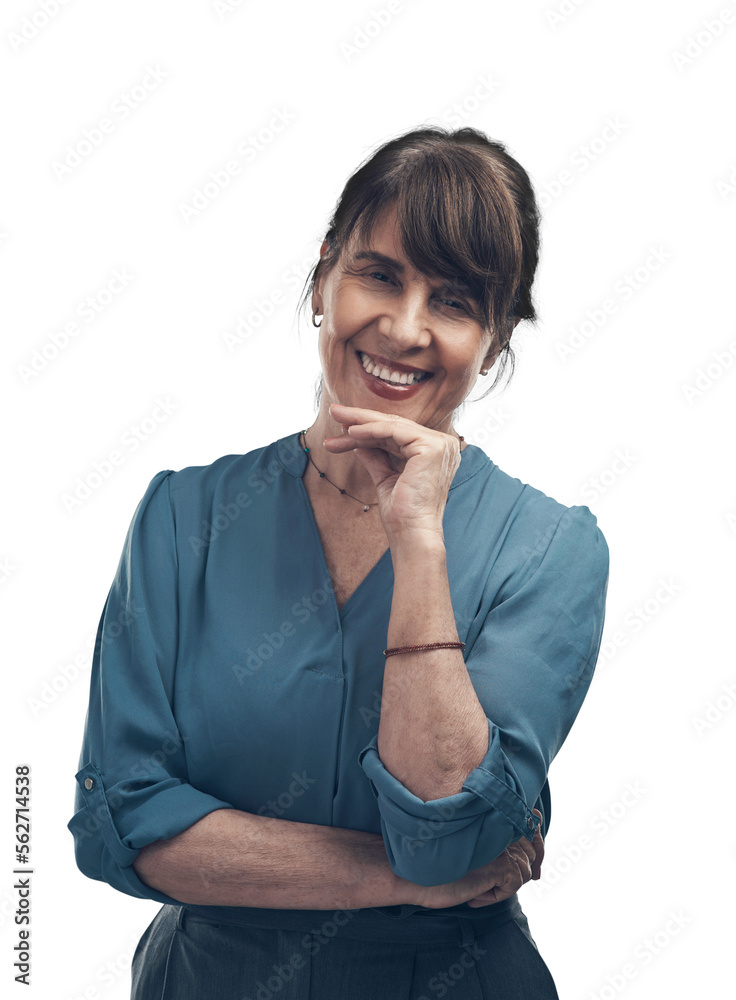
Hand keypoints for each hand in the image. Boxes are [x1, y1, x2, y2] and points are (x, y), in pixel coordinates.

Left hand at [323, 403, 460, 541]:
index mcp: (436, 452)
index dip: (368, 430)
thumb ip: (376, 457)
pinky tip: (351, 431)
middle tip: (334, 411)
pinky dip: (371, 429)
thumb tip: (359, 442)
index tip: (341, 429)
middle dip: (361, 419)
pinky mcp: (432, 446)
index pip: (397, 434)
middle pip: (394, 426)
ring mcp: (441, 444)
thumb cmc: (401, 514)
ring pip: (392, 425)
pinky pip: (394, 431)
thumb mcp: (385, 478)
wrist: (411, 533)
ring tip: (337, 418)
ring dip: (361, 422)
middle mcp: (444, 445)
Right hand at [407, 809, 544, 909]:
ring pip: (524, 871)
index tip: (525, 869)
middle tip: (498, 885)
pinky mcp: (499, 864)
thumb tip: (523, 860)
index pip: (529, 829)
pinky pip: (513, 884)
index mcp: (491, 819)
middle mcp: (499, 827)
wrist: (415, 876)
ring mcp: (500, 845)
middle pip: (532, 851)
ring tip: (477, 889)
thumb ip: (493, 847)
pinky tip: (475, 895)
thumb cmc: (437, 865)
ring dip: (504, 886)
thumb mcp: (470, 852)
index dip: (532, 850)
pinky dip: (496, 896)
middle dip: (522, 871)